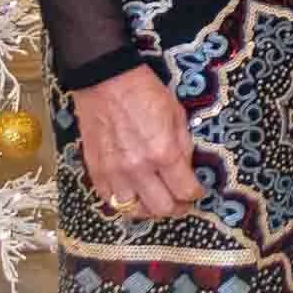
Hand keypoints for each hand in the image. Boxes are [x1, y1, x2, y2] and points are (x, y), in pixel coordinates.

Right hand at [72, 66, 201, 219]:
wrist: (105, 80)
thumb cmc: (144, 91)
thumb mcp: (175, 112)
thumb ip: (183, 144)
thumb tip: (186, 169)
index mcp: (163, 152)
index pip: (185, 191)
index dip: (195, 193)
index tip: (196, 191)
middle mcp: (139, 169)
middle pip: (163, 209)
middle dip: (177, 207)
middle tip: (180, 200)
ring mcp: (115, 173)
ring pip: (136, 212)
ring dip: (149, 208)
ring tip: (155, 199)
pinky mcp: (96, 172)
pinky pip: (111, 201)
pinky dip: (124, 201)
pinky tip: (133, 192)